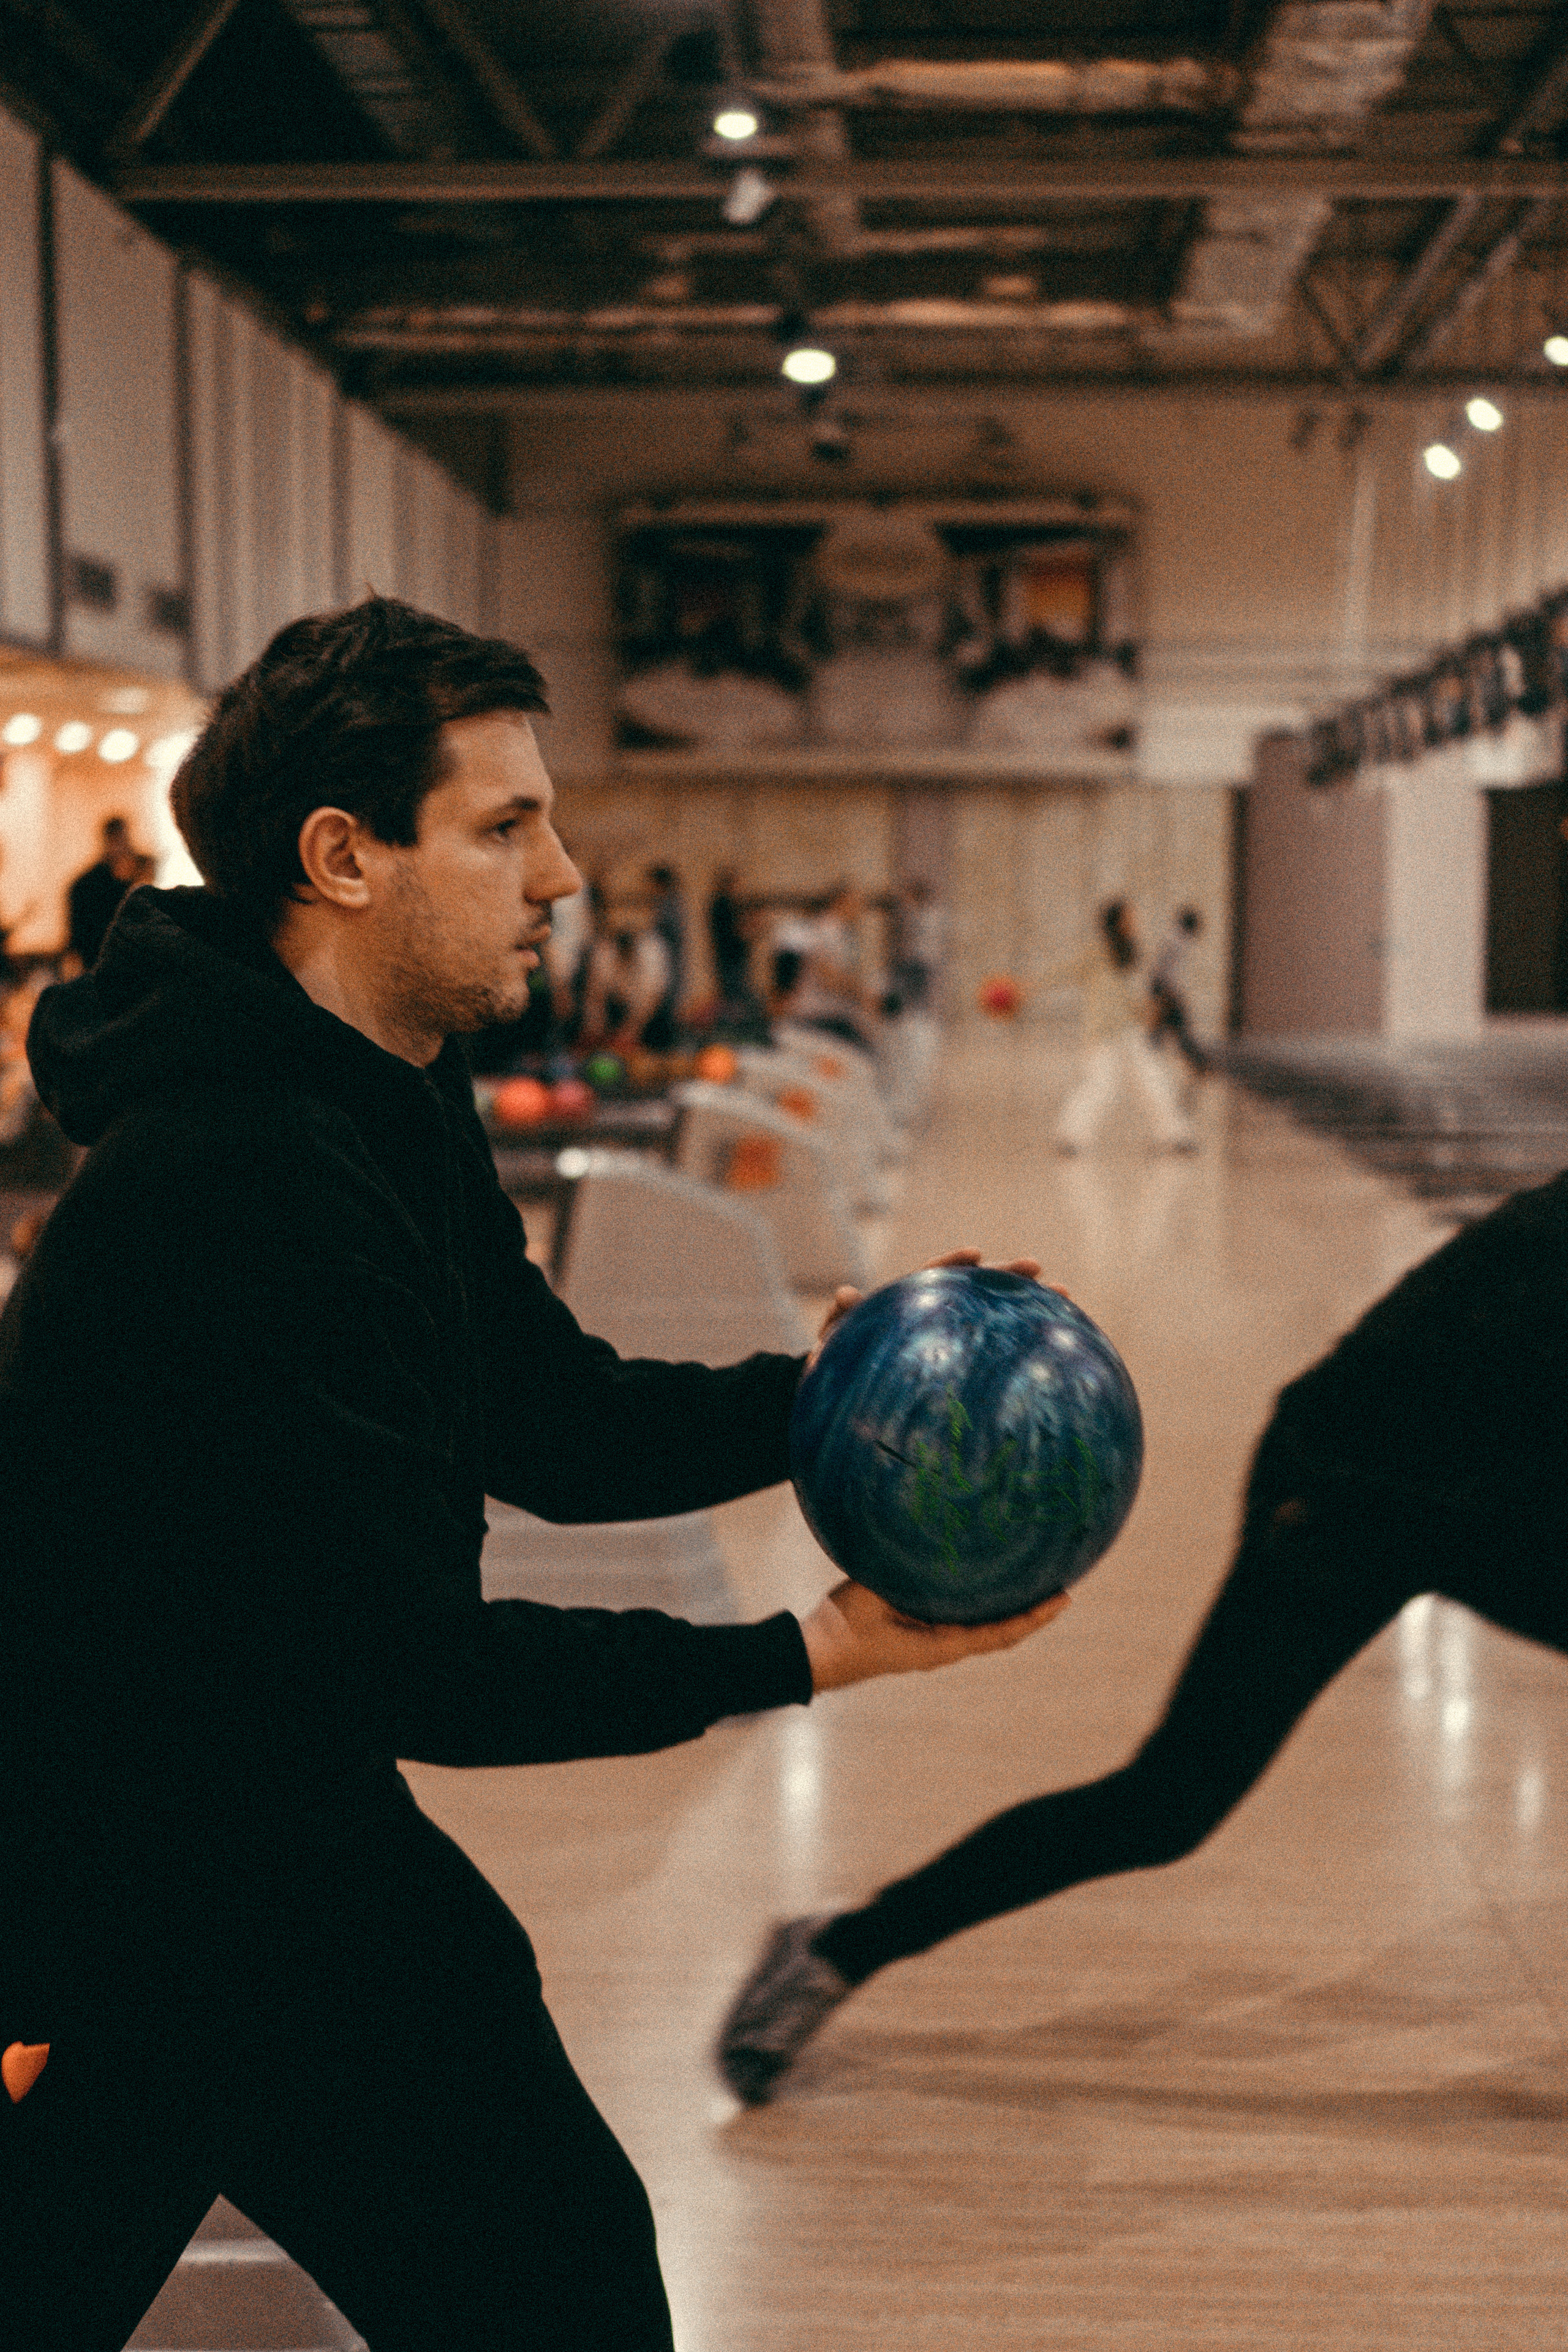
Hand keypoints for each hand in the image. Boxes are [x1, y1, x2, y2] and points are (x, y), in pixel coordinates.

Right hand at [799, 1577, 1070, 1691]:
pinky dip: (987, 1611)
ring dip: (1013, 1614)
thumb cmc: (846, 1626)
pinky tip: (990, 1590)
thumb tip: (935, 1543)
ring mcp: (935, 1646)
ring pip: (986, 1631)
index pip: (1000, 1633)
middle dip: (1033, 1615)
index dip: (1033, 1617)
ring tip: (1036, 1589)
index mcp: (941, 1645)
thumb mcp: (875, 1594)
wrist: (820, 1654)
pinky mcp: (923, 1638)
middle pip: (1001, 1635)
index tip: (1062, 1600)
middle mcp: (945, 1649)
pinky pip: (966, 1624)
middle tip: (1062, 1592)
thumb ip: (904, 1573)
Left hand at [808, 1248, 1065, 1369]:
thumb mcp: (836, 1338)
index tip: (974, 1254)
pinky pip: (993, 1352)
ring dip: (1027, 1307)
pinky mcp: (963, 1363)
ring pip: (994, 1317)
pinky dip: (1021, 1346)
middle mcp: (937, 1315)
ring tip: (1064, 1299)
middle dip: (1008, 1278)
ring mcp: (954, 1338)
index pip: (933, 1277)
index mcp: (908, 1303)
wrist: (845, 1392)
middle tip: (1039, 1268)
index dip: (953, 1265)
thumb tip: (845, 1293)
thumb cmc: (837, 1362)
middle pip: (977, 1290)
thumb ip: (841, 1316)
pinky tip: (1055, 1348)